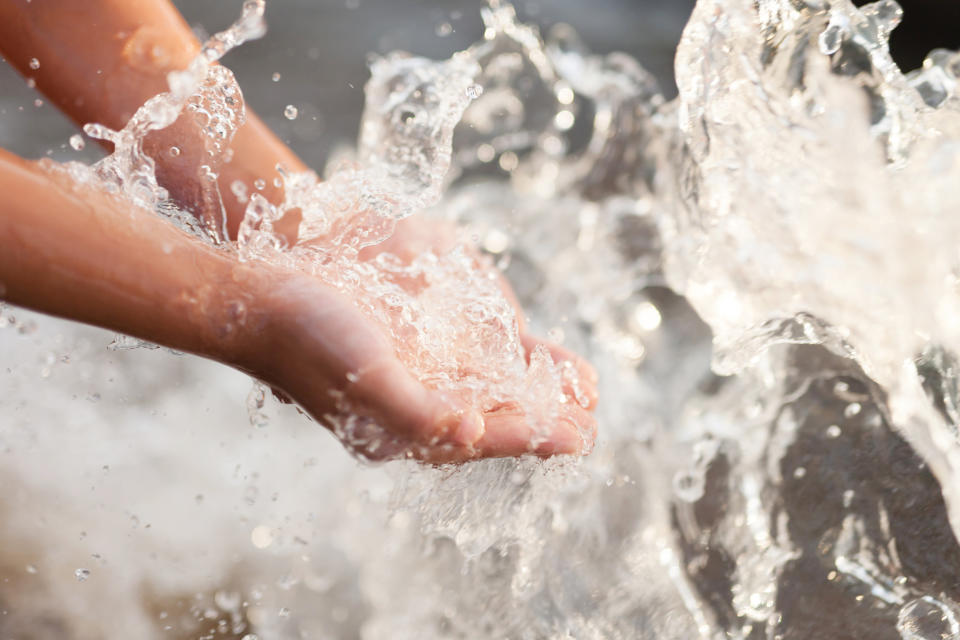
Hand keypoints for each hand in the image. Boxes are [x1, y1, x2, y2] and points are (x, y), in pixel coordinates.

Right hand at [246, 260, 596, 463]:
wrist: (259, 298)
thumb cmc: (305, 337)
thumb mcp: (364, 375)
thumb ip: (414, 413)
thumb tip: (470, 431)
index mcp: (402, 430)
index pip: (482, 439)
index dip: (533, 438)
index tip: (582, 437)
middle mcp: (410, 412)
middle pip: (489, 423)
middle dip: (540, 423)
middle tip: (590, 424)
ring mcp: (408, 381)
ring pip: (482, 396)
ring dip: (528, 396)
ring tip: (574, 395)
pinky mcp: (404, 353)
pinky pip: (464, 367)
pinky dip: (500, 365)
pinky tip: (523, 357)